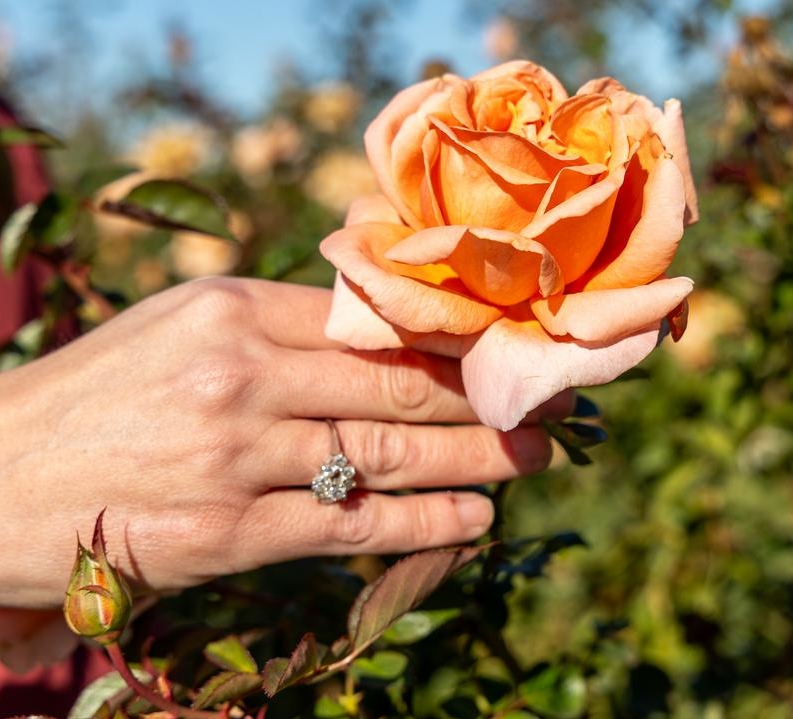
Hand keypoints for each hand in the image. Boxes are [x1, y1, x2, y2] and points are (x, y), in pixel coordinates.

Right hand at [0, 277, 571, 607]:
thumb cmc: (96, 397)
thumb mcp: (179, 332)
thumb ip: (274, 328)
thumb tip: (374, 336)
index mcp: (230, 309)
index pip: (371, 319)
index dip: (450, 334)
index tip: (505, 345)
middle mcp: (239, 375)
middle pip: (394, 383)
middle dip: (483, 395)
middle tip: (547, 403)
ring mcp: (234, 456)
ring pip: (385, 454)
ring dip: (472, 458)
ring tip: (531, 458)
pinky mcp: (223, 534)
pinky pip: (347, 526)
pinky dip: (421, 523)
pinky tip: (474, 520)